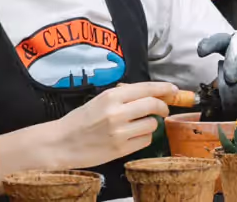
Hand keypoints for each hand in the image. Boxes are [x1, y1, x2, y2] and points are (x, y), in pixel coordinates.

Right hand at [53, 82, 175, 168]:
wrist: (62, 143)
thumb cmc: (80, 120)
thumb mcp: (99, 100)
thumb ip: (122, 95)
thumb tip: (148, 92)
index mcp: (111, 96)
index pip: (146, 88)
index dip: (164, 88)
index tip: (174, 90)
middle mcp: (117, 112)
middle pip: (154, 105)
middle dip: (163, 106)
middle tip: (163, 109)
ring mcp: (120, 132)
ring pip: (152, 124)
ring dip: (151, 124)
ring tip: (138, 125)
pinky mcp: (121, 149)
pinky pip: (145, 140)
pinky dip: (144, 137)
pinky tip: (132, 136)